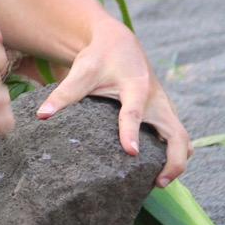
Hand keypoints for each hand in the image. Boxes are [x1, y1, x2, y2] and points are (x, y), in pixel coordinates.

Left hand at [35, 17, 190, 186]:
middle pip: (178, 134)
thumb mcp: (81, 72)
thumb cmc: (99, 57)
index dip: (131, 133)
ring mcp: (163, 106)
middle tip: (157, 182)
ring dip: (178, 159)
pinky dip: (175, 151)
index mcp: (135, 87)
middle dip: (174, 160)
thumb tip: (42, 115)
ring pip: (183, 137)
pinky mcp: (164, 111)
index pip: (133, 113)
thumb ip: (64, 93)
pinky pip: (177, 134)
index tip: (130, 152)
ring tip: (159, 181)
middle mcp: (156, 99)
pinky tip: (160, 167)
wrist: (118, 42)